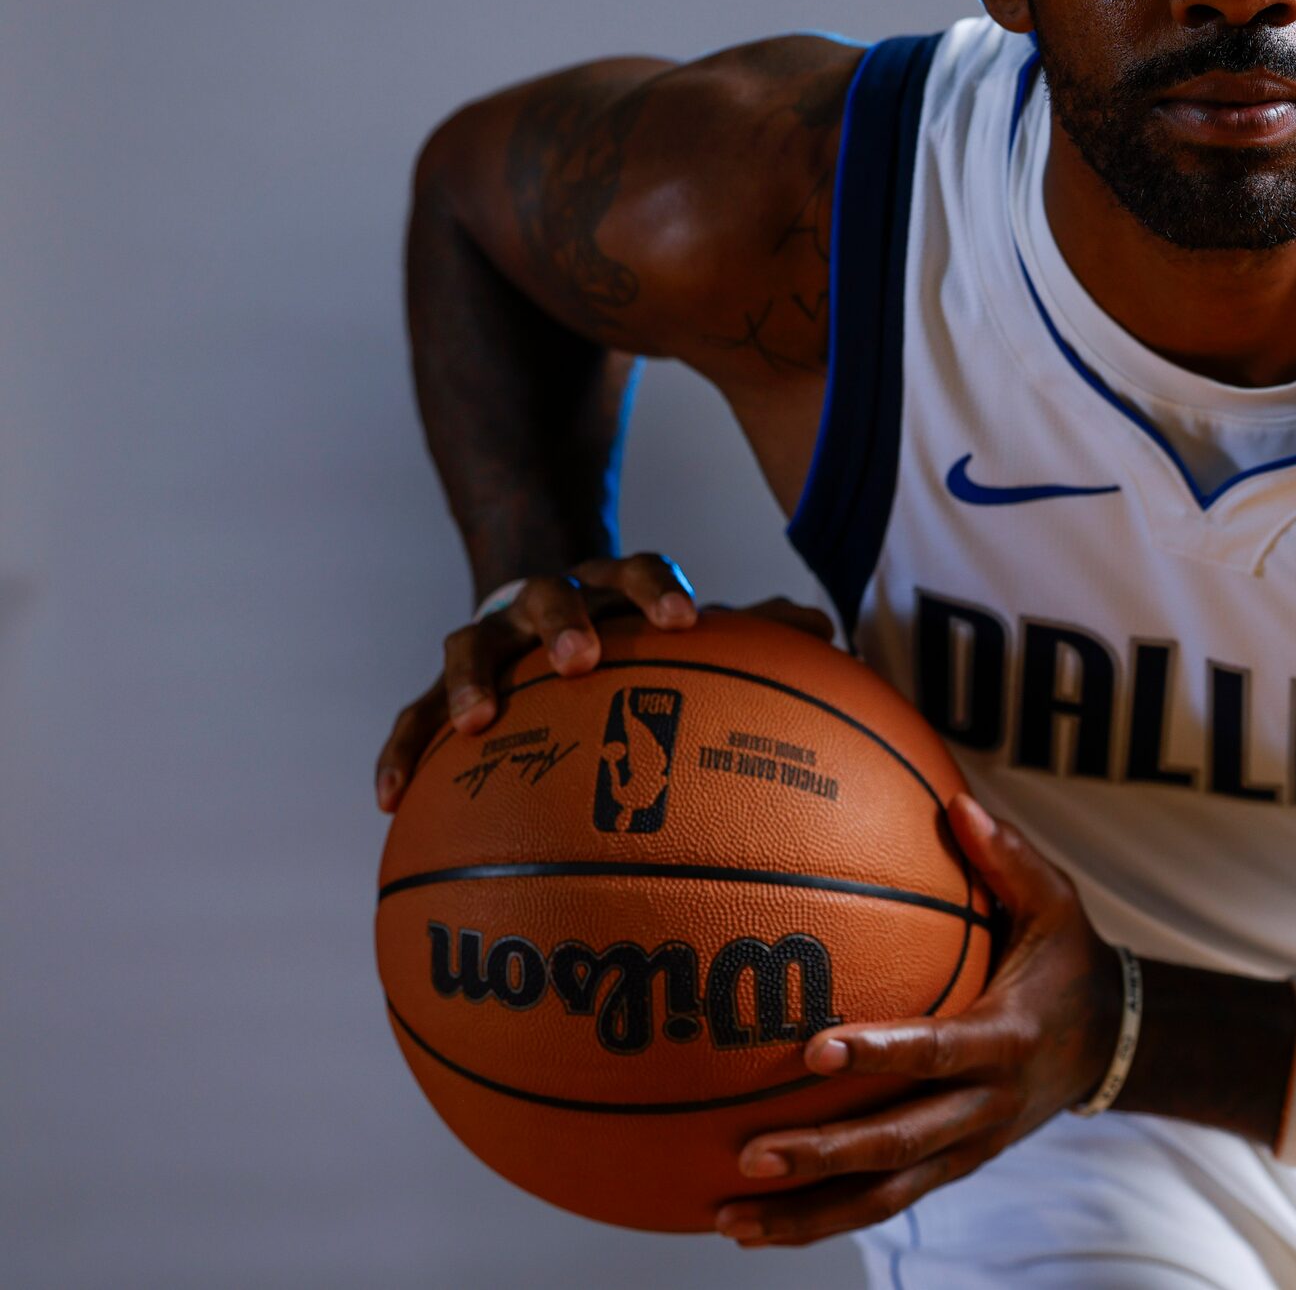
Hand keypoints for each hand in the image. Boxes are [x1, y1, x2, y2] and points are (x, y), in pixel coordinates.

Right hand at [373, 552, 814, 812]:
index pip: (638, 570)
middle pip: (550, 596)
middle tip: (583, 659)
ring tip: (477, 723)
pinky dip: (400, 750)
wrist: (537, 604)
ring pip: (468, 644)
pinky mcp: (439, 687)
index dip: (661, 590)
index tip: (688, 620)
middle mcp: (546, 604)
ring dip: (470, 678)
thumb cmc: (633, 640)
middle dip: (565, 624)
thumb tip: (831, 634)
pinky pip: (410, 716)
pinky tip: (389, 800)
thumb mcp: (682, 631)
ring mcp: (488, 641)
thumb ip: (752, 634)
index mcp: (611, 589)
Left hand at [716, 794, 1119, 1247]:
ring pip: (884, 1196)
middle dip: (824, 1155)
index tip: (814, 1049)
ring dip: (806, 1213)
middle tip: (749, 1153)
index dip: (878, 1054)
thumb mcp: (1056, 905)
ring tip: (728, 1218)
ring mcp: (968, 1148)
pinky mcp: (952, 1168)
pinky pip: (883, 1203)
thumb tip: (954, 799)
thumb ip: (1008, 857)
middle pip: (900, 1145)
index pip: (935, 1052)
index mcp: (1005, 1040)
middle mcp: (986, 1107)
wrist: (1112, 1045)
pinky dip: (820, 1220)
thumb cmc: (1068, 960)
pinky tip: (752, 1227)